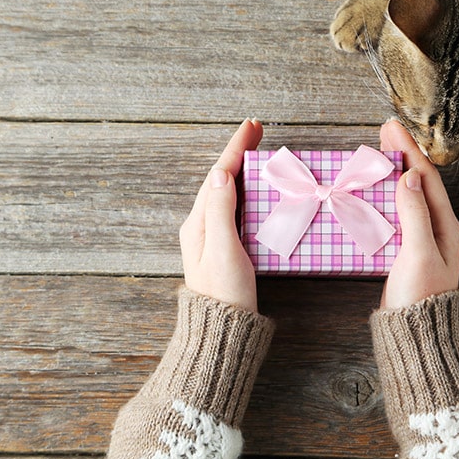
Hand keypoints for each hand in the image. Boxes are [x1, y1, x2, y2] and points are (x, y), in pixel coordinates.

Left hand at [179, 119, 262, 311]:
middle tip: (258, 133)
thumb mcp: (224, 250)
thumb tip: (221, 174)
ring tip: (259, 155)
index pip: (218, 176)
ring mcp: (212, 238)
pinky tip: (258, 192)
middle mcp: (201, 227)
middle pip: (220, 180)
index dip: (235, 149)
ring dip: (243, 171)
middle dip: (238, 154)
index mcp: (199, 224)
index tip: (251, 126)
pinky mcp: (225, 249)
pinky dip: (248, 193)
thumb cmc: (224, 294)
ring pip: (228, 194)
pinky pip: (235, 210)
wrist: (221, 332)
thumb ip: (221, 212)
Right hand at [380, 120, 458, 308]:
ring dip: (393, 173)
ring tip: (377, 153)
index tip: (390, 127)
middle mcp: (436, 229)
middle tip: (383, 131)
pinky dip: (383, 196)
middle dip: (402, 155)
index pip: (426, 177)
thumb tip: (410, 176)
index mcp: (445, 225)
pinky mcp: (404, 251)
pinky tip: (371, 192)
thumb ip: (415, 214)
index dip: (408, 150)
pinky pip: (395, 214)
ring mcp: (420, 240)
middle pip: (418, 182)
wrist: (415, 336)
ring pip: (406, 196)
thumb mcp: (419, 253)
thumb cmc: (419, 297)